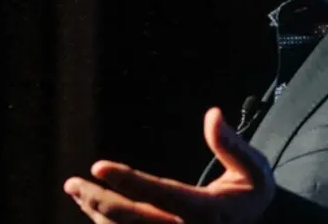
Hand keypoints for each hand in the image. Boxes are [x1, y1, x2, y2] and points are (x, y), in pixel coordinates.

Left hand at [64, 107, 274, 223]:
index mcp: (207, 211)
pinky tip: (93, 207)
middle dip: (98, 200)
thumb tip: (212, 114)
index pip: (160, 194)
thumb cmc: (251, 193)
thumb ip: (232, 145)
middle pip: (133, 219)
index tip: (98, 166)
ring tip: (77, 191)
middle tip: (73, 182)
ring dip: (97, 213)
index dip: (128, 180)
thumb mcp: (253, 169)